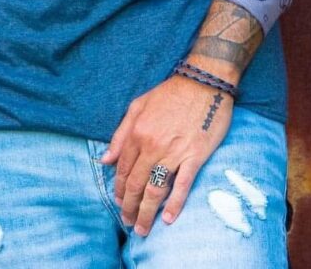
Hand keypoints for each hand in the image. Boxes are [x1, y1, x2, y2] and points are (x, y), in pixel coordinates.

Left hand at [100, 74, 234, 235]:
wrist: (204, 82)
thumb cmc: (171, 92)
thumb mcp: (138, 105)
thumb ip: (121, 133)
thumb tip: (106, 159)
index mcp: (137, 133)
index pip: (123, 169)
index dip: (120, 189)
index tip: (120, 203)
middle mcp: (152, 146)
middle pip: (136, 184)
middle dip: (130, 207)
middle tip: (128, 222)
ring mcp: (174, 153)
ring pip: (155, 190)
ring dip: (147, 212)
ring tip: (143, 228)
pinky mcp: (194, 156)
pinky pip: (182, 185)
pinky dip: (175, 204)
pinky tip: (169, 219)